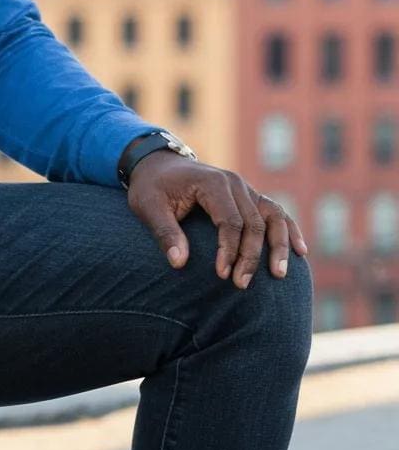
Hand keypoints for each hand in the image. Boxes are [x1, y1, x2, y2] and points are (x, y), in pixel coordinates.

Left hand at [125, 150, 308, 288]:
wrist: (158, 164)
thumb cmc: (152, 187)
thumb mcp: (148, 206)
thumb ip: (164, 232)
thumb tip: (178, 262)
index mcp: (211, 182)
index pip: (230, 221)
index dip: (229, 250)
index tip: (222, 275)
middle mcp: (234, 182)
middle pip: (254, 223)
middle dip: (251, 256)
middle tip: (241, 285)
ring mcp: (245, 188)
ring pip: (273, 217)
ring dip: (279, 246)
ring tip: (279, 274)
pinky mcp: (250, 196)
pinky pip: (276, 212)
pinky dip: (289, 230)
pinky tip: (301, 252)